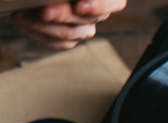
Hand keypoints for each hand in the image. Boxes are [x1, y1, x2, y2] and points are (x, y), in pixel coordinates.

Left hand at [11, 0, 126, 50]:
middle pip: (86, 20)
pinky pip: (59, 44)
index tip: (79, 6)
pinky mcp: (70, 39)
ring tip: (22, 16)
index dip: (100, 5)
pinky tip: (24, 22)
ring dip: (43, 26)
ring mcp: (84, 28)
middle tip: (44, 12)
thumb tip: (72, 5)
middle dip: (62, 16)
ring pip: (70, 34)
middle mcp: (97, 12)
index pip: (115, 3)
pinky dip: (39, 34)